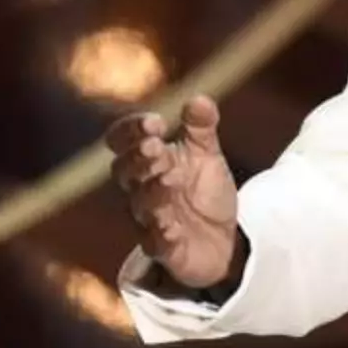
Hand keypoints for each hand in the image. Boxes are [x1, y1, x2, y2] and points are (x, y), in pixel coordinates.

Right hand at [107, 95, 239, 289]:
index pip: (122, 141)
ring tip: (172, 175)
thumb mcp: (206, 155)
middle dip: (140, 157)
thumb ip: (201, 127)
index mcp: (146, 161)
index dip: (132, 130)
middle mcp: (140, 189)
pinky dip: (162, 233)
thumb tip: (198, 98)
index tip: (156, 121)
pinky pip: (155, 243)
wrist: (225, 237)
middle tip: (157, 146)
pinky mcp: (165, 249)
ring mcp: (150, 221)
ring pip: (140, 205)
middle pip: (125, 171)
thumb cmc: (204, 191)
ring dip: (153, 189)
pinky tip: (172, 225)